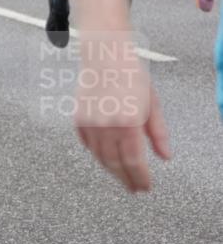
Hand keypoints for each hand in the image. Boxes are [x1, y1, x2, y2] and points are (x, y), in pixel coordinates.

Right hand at [75, 39, 170, 191]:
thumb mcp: (152, 103)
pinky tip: (104, 157)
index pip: (133, 162)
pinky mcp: (78, 118)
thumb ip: (158, 133)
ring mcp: (90, 123)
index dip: (139, 178)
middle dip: (125, 179)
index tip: (144, 186)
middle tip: (133, 187)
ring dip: (111, 170)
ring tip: (121, 175)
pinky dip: (96, 154)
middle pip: (115, 164)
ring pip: (99, 157)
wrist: (104, 56)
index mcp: (128, 121)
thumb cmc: (130, 74)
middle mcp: (106, 125)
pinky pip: (87, 145)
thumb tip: (164, 156)